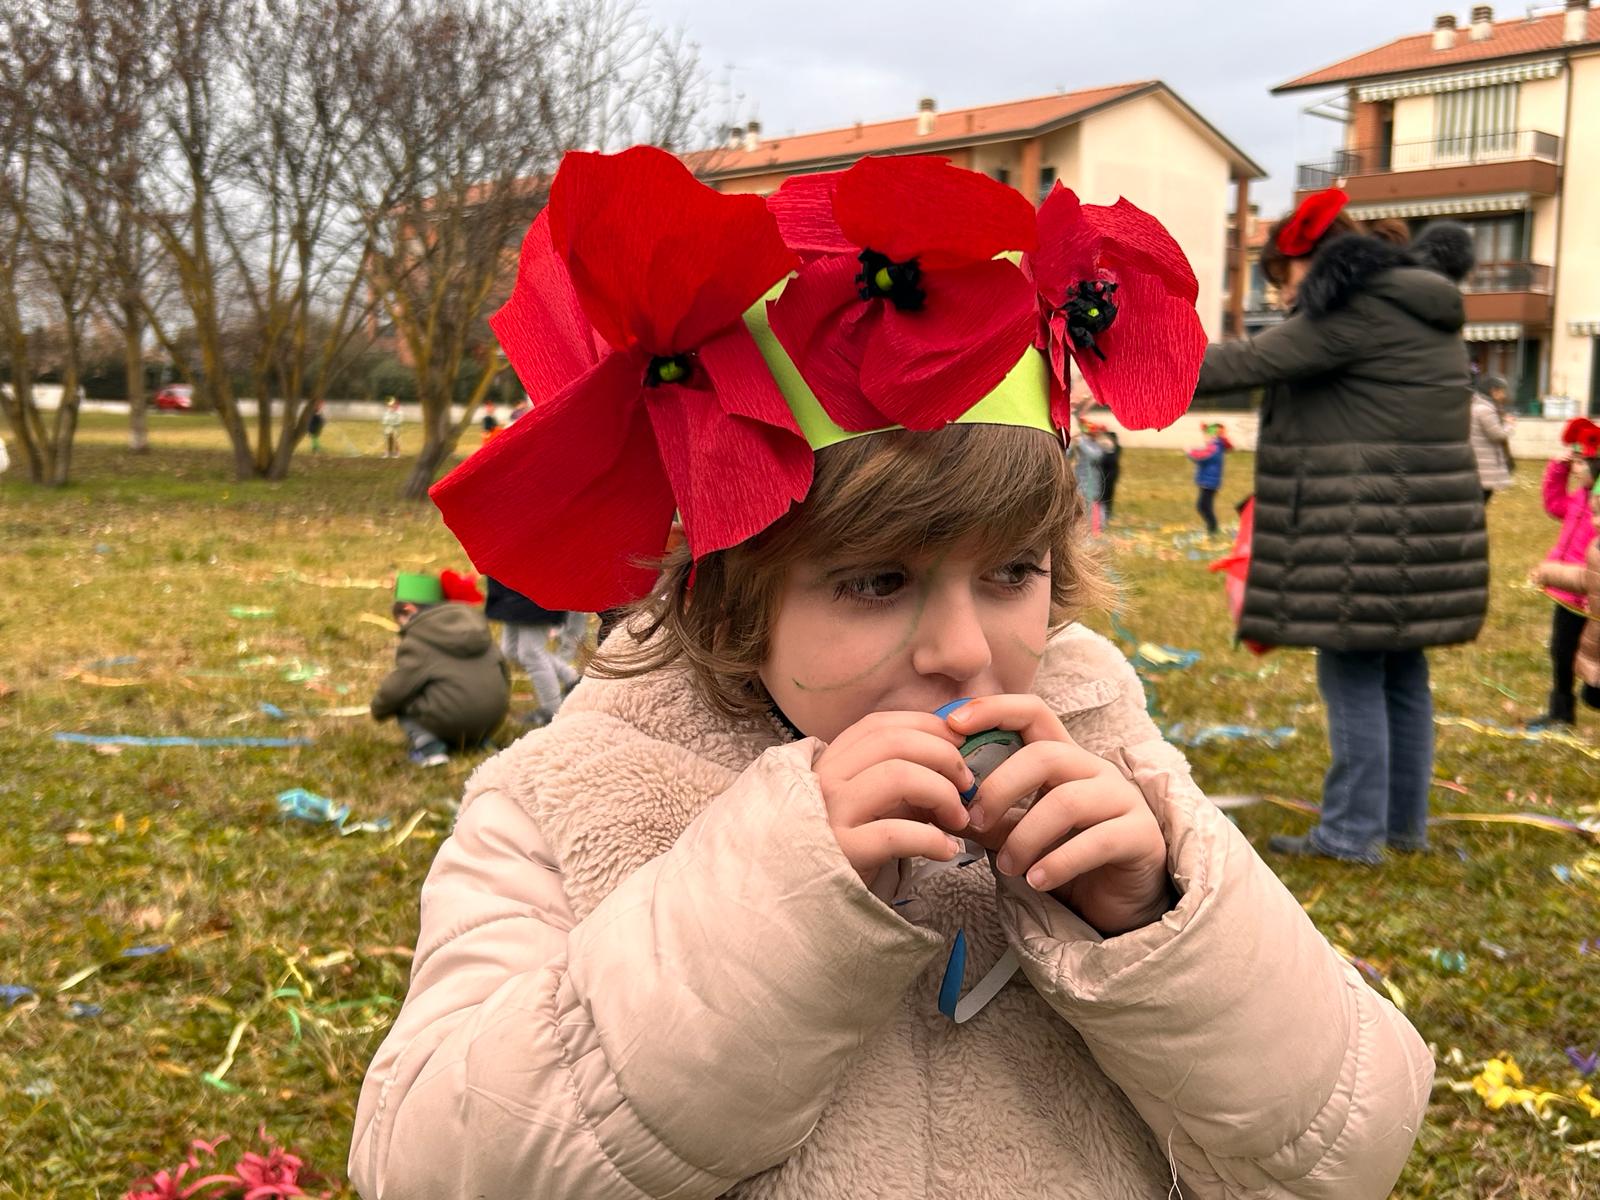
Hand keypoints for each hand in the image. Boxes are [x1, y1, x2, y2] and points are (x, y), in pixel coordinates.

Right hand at [815, 712, 972, 886]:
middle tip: (967, 784)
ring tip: (959, 819)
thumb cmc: (854, 844)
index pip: (879, 724)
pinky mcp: (842, 851)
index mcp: (831, 760)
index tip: (960, 741)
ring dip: (942, 793)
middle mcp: (824, 779)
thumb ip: (906, 775)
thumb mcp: (875, 802)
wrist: (816, 899)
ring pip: (897, 776)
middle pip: (893, 743)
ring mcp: (830, 814)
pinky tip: (946, 849)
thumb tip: (957, 754)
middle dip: (943, 756)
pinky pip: (895, 833)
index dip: (926, 725)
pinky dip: (932, 838)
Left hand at [949, 695, 1170, 936]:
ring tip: (1006, 867)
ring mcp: (1122, 799)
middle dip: (1000, 787)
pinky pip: (1096, 841)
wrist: (1119, 901)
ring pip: (1067, 801)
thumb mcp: (1016, 833)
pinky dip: (1058, 863)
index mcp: (1063, 757)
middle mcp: (1095, 769)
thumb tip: (934, 807)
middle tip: (975, 822)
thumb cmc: (1063, 856)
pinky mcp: (1140, 835)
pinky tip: (1035, 881)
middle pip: (1044, 755)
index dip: (993, 710)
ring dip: (1025, 836)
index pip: (1032, 712)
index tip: (952, 724)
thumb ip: (985, 817)